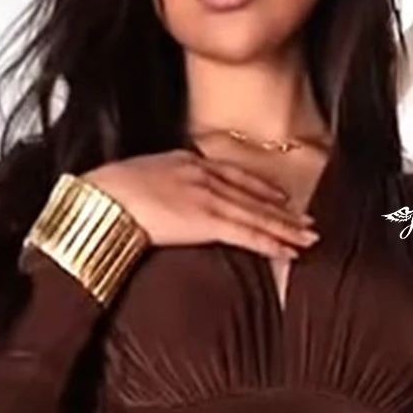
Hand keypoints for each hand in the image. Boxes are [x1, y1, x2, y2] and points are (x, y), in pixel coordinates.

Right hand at [79, 150, 318, 266]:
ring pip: (256, 216)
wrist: (102, 197)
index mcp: (187, 162)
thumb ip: (160, 187)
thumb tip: (161, 201)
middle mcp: (203, 175)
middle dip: (284, 212)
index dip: (261, 189)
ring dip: (286, 229)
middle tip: (310, 223)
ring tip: (310, 239)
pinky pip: (246, 233)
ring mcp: (207, 197)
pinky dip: (270, 242)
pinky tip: (288, 251)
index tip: (281, 198)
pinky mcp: (206, 220)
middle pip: (253, 195)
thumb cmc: (108, 193)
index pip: (234, 175)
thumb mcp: (137, 179)